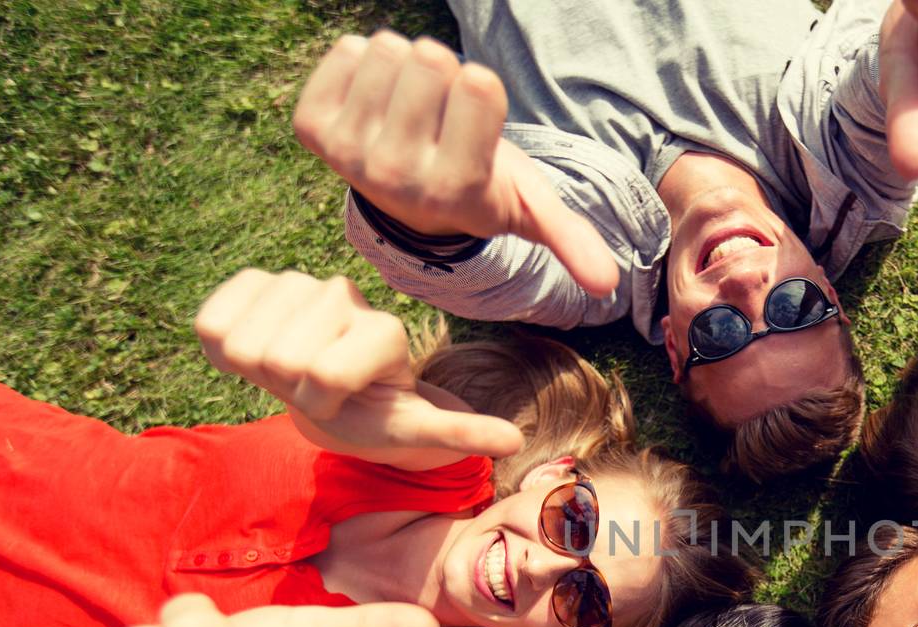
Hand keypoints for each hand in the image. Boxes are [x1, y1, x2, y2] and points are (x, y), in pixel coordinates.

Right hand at [196, 268, 524, 457]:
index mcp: (383, 332)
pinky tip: (258, 350)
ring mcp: (296, 285)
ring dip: (261, 369)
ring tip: (294, 373)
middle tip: (317, 390)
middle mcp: (342, 296)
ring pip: (244, 341)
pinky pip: (210, 318)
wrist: (342, 392)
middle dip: (292, 387)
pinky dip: (223, 341)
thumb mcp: (417, 431)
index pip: (322, 375)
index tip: (344, 403)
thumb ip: (459, 431)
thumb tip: (514, 438)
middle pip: (279, 358)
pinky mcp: (252, 282)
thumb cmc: (378, 415)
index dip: (324, 402)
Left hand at [293, 32, 617, 296]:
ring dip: (406, 70)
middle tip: (443, 117)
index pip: (478, 83)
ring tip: (412, 111)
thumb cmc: (479, 185)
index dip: (484, 92)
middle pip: (432, 58)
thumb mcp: (528, 209)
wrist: (407, 199)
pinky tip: (378, 103)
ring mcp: (347, 153)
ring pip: (390, 50)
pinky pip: (348, 49)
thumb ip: (569, 239)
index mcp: (453, 191)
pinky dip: (366, 64)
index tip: (477, 127)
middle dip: (445, 76)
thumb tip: (606, 285)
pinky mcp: (311, 128)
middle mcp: (394, 177)